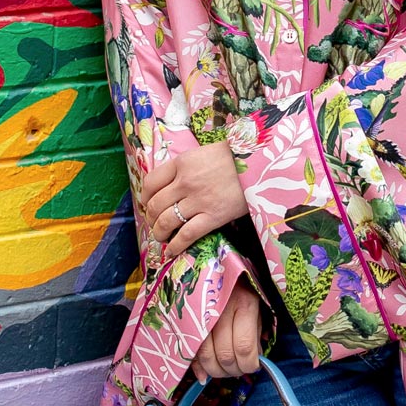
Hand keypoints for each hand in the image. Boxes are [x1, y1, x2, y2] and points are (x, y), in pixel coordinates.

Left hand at [142, 141, 247, 261]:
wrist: (260, 164)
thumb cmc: (235, 157)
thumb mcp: (204, 153)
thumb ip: (187, 167)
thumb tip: (174, 183)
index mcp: (182, 163)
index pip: (151, 182)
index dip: (145, 197)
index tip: (147, 204)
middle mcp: (185, 182)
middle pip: (156, 204)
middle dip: (151, 218)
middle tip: (154, 224)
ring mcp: (198, 200)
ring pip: (167, 221)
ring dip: (159, 233)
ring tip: (161, 238)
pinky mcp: (213, 217)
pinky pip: (187, 235)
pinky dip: (175, 246)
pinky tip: (171, 251)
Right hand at [191, 276, 262, 380]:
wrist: (218, 264)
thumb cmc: (243, 289)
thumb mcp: (258, 307)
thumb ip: (255, 334)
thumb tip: (251, 362)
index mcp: (244, 304)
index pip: (245, 347)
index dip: (249, 365)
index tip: (253, 366)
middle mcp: (221, 309)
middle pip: (225, 355)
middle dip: (233, 370)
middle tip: (238, 370)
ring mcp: (200, 314)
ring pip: (205, 356)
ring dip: (216, 371)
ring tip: (224, 369)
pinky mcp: (186, 318)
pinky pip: (189, 349)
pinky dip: (197, 366)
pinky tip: (204, 372)